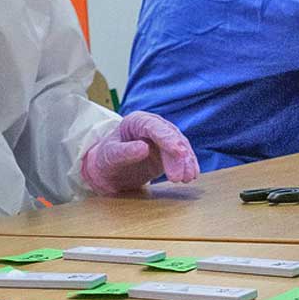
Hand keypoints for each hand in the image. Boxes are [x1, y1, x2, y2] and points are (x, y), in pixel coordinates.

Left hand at [81, 112, 199, 195]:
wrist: (108, 172)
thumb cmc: (106, 159)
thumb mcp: (110, 155)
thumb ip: (125, 151)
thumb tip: (144, 148)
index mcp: (136, 121)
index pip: (154, 127)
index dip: (167, 138)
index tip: (178, 151)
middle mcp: (152, 126)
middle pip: (170, 136)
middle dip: (178, 155)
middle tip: (179, 175)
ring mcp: (162, 140)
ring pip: (179, 146)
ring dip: (186, 162)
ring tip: (187, 178)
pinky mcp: (168, 153)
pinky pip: (181, 157)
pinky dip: (187, 165)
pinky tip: (192, 175)